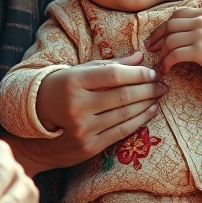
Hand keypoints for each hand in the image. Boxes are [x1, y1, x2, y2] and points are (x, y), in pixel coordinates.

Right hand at [13, 51, 165, 174]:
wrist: (38, 118)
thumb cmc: (64, 88)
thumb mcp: (82, 71)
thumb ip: (111, 65)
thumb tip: (140, 56)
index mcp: (74, 81)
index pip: (113, 75)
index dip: (137, 74)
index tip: (153, 72)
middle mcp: (77, 105)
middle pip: (122, 96)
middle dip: (148, 90)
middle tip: (163, 85)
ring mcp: (82, 128)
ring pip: (124, 114)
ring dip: (147, 104)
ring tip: (159, 96)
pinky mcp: (88, 145)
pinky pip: (120, 132)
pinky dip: (139, 121)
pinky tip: (150, 111)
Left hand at [146, 7, 201, 103]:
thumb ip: (200, 24)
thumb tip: (174, 30)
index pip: (177, 14)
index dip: (163, 26)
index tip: (156, 37)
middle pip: (170, 25)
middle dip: (157, 38)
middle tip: (151, 49)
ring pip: (170, 40)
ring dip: (162, 53)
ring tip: (160, 62)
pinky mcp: (201, 50)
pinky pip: (175, 54)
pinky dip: (167, 62)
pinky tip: (166, 69)